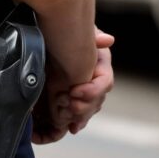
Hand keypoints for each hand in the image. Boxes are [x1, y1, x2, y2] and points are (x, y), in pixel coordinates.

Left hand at [31, 28, 113, 143]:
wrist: (49, 37)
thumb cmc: (66, 31)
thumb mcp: (77, 30)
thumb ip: (92, 35)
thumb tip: (108, 40)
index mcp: (100, 64)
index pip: (105, 82)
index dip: (93, 90)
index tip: (74, 91)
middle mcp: (95, 79)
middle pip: (97, 100)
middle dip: (84, 106)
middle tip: (68, 106)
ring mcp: (85, 90)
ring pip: (89, 109)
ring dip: (79, 115)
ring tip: (66, 117)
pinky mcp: (73, 97)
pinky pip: (79, 114)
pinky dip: (75, 121)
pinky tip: (70, 128)